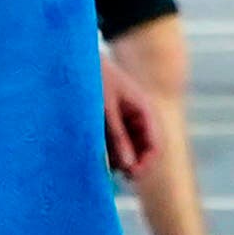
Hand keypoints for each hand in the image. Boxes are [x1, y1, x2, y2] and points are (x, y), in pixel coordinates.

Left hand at [101, 56, 164, 180]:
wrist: (78, 59)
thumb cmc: (94, 79)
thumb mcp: (105, 109)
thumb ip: (117, 137)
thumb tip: (129, 166)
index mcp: (144, 110)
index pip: (155, 146)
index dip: (144, 164)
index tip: (127, 175)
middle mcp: (140, 117)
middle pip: (142, 152)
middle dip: (128, 163)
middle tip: (108, 170)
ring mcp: (127, 120)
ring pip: (128, 150)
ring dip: (116, 158)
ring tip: (98, 156)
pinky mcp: (113, 122)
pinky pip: (116, 144)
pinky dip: (108, 150)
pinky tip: (95, 149)